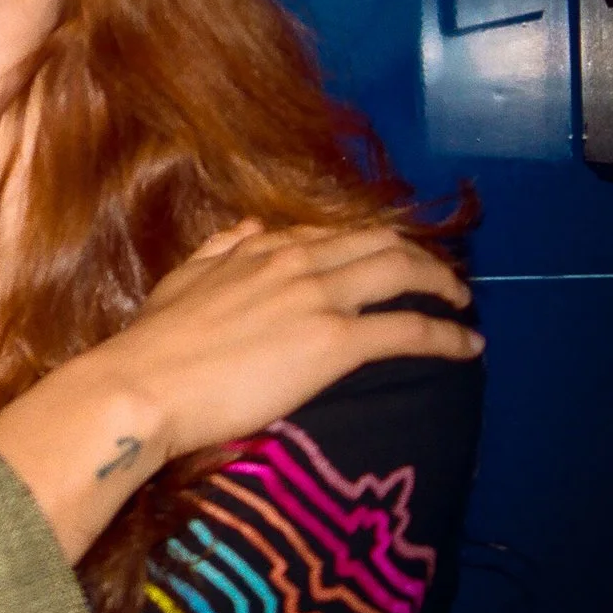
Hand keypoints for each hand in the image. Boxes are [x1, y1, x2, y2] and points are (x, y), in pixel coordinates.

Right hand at [0, 220, 480, 561]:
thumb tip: (248, 228)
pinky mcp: (335, 343)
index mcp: (259, 248)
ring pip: (403, 272)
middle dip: (418, 256)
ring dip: (441, 284)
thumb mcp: (182, 279)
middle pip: (379, 242)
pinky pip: (409, 330)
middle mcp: (296, 261)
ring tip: (460, 303)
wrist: (145, 384)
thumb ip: (219, 251)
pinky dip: (446, 335)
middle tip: (439, 279)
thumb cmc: (153, 344)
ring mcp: (318, 298)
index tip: (385, 259)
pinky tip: (467, 345)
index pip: (331, 232)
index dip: (367, 243)